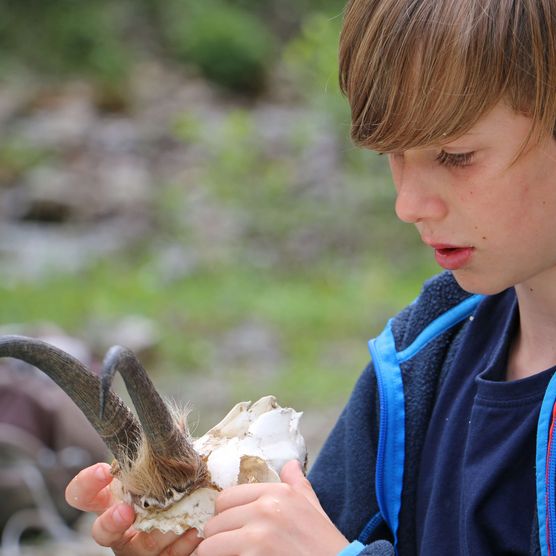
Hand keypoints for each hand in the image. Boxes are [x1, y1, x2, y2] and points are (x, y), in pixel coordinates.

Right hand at [65, 462, 201, 555]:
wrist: (195, 508)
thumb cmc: (171, 481)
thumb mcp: (163, 465)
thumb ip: (162, 451)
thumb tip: (174, 427)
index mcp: (112, 497)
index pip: (82, 493)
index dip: (86, 483)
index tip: (104, 470)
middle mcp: (118, 525)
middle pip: (100, 531)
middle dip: (111, 522)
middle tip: (126, 511)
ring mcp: (135, 547)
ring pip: (139, 547)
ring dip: (159, 533)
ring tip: (179, 519)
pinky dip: (182, 544)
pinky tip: (195, 530)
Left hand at [197, 460, 348, 555]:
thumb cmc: (325, 546)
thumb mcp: (313, 508)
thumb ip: (298, 485)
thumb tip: (291, 464)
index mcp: (277, 493)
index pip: (226, 498)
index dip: (225, 518)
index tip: (232, 532)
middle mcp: (265, 508)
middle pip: (214, 522)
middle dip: (218, 540)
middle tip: (231, 551)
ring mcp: (258, 535)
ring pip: (209, 545)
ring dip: (215, 555)